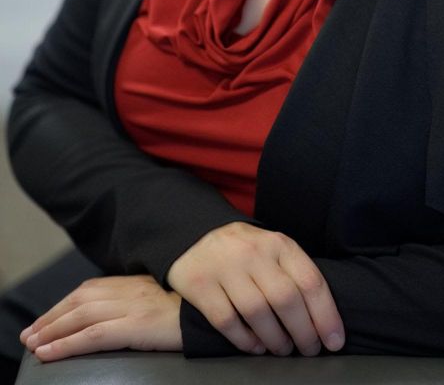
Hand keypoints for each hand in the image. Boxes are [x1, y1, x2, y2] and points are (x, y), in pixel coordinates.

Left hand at [19, 275, 181, 361]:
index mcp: (136, 282)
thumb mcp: (166, 298)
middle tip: (30, 335)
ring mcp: (133, 306)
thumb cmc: (196, 307)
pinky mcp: (137, 324)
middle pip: (80, 300)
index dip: (65, 305)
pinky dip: (66, 344)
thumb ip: (143, 299)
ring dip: (52, 331)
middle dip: (51, 318)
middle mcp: (130, 290)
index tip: (46, 320)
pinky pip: (93, 335)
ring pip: (80, 317)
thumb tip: (124, 312)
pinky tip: (50, 353)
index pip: (90, 289)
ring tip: (34, 346)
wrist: (220, 308)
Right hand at [167, 221, 344, 356]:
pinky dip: (245, 340)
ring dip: (275, 339)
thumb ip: (295, 275)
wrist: (198, 237)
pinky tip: (256, 346)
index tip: (334, 341)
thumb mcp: (274, 252)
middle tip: (309, 349)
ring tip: (283, 349)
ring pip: (257, 312)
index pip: (310, 281)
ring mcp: (225, 266)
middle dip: (303, 332)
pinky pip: (227, 321)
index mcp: (279, 243)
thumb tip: (323, 319)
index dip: (326, 315)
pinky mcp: (200, 284)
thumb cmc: (248, 253)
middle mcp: (253, 252)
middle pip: (286, 299)